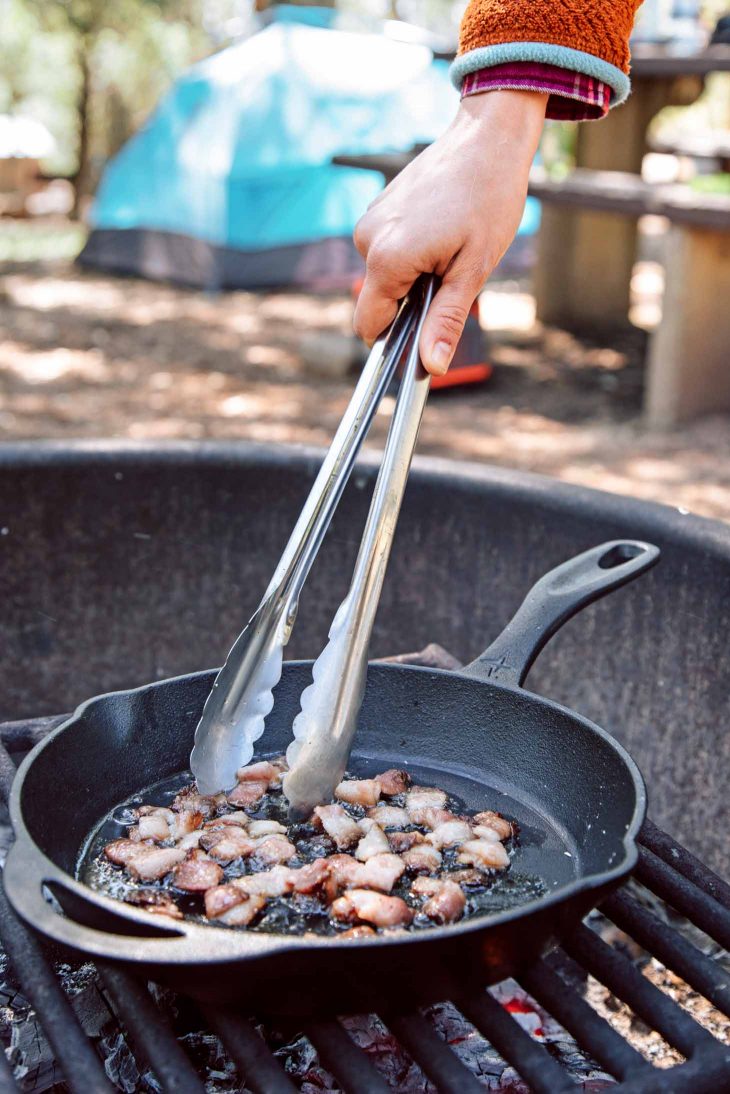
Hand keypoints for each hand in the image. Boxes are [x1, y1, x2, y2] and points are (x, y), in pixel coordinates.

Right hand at [353, 90, 546, 374]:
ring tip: (449, 245)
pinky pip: (386, 249)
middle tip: (452, 272)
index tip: (426, 332)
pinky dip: (409, 251)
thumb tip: (430, 367)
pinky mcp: (377, 208)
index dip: (395, 340)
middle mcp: (367, 239)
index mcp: (386, 260)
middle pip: (378, 301)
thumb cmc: (488, 199)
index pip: (369, 326)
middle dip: (410, 301)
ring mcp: (369, 220)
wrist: (488, 136)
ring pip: (384, 275)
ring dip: (412, 275)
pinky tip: (440, 228)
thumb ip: (446, 320)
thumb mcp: (474, 269)